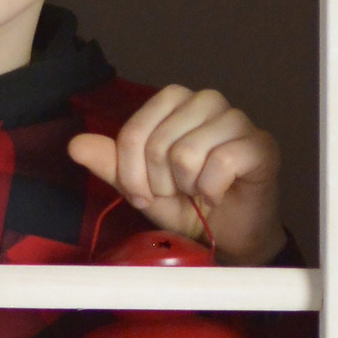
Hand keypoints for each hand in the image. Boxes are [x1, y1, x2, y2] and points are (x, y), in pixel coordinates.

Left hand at [70, 87, 282, 263]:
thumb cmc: (188, 205)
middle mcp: (207, 101)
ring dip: (189, 186)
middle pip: (159, 143)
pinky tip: (219, 194)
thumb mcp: (142, 188)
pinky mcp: (261, 144)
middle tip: (178, 194)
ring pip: (189, 152)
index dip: (131, 171)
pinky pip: (223, 162)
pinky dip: (213, 189)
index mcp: (175, 102)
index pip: (135, 131)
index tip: (143, 193)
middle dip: (160, 182)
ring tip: (199, 192)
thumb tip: (75, 145)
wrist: (230, 235)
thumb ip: (112, 165)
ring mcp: (237, 120)